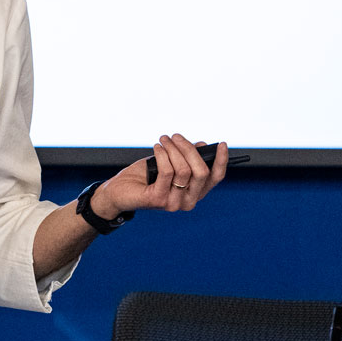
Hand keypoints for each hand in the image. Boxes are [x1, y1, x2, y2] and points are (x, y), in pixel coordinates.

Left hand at [93, 133, 228, 217]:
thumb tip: (202, 146)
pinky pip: (167, 171)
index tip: (222, 144)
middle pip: (201, 171)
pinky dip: (162, 154)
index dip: (221, 161)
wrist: (119, 191)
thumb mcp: (170, 162)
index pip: (215, 178)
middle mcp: (188, 201)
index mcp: (194, 192)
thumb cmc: (146, 176)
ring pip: (184, 169)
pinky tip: (157, 148)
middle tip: (175, 137)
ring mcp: (174, 203)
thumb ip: (187, 158)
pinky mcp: (159, 200)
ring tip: (163, 140)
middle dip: (189, 148)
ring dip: (172, 149)